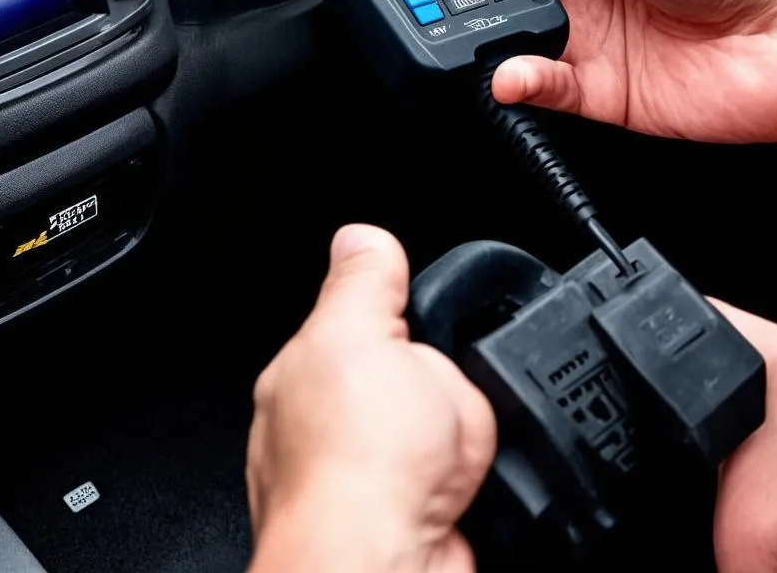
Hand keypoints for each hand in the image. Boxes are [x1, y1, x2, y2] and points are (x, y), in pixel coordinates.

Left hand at [246, 225, 496, 572]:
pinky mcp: (405, 514)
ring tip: (446, 449)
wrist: (385, 571)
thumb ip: (364, 283)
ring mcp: (367, 474)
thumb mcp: (361, 335)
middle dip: (439, 378)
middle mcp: (326, 426)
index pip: (361, 315)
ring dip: (457, 432)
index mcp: (308, 370)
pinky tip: (454, 484)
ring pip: (439, 423)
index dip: (402, 310)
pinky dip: (468, 476)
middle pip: (409, 369)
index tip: (422, 320)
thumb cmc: (358, 467)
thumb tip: (359, 236)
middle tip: (435, 396)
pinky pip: (457, 473)